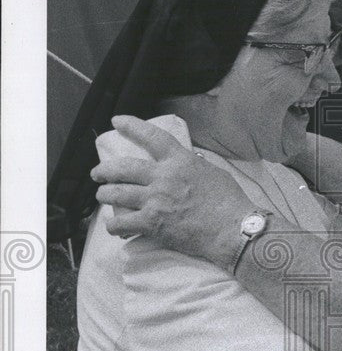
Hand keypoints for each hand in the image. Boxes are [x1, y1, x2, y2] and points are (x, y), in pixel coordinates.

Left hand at [91, 116, 253, 268]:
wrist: (233, 228)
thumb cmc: (230, 202)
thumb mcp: (214, 173)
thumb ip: (194, 167)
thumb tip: (188, 164)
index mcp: (180, 161)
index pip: (151, 136)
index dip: (131, 126)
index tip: (117, 121)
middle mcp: (163, 177)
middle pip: (123, 168)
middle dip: (105, 170)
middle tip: (98, 173)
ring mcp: (155, 200)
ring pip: (117, 194)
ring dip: (105, 195)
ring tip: (102, 196)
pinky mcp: (152, 223)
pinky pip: (122, 223)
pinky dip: (114, 225)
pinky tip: (114, 226)